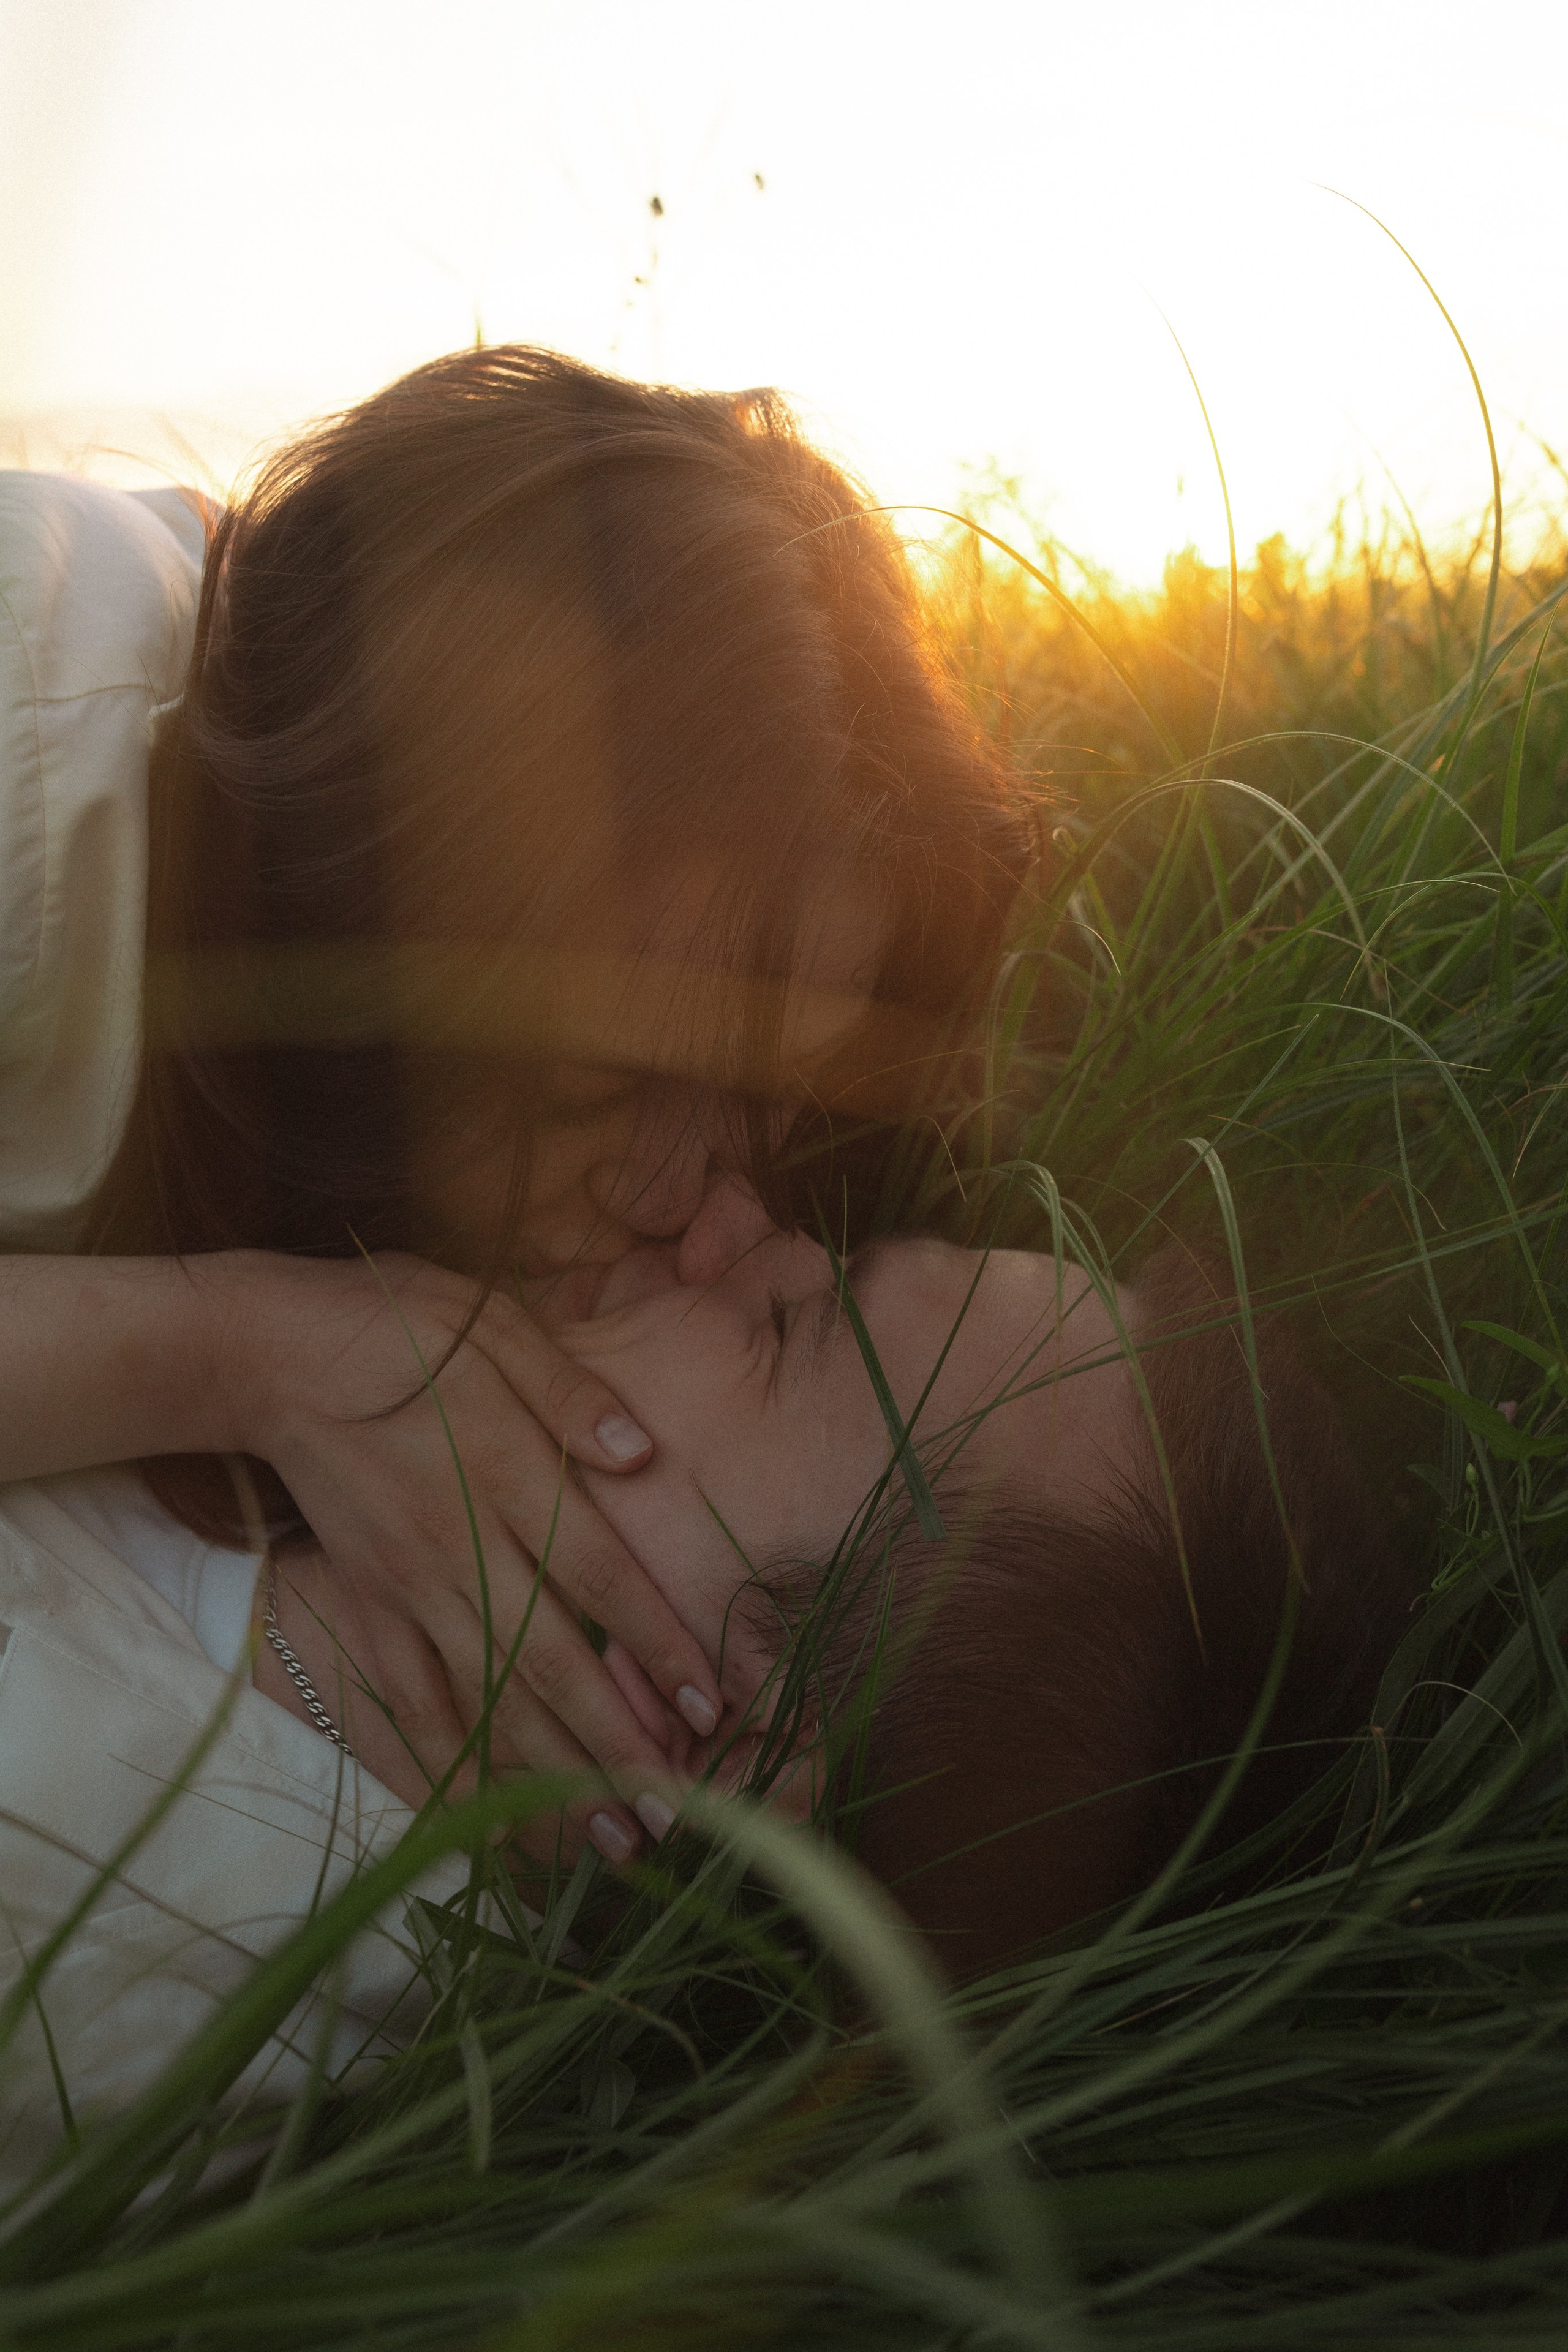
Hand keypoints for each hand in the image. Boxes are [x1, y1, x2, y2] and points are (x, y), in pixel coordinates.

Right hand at [205, 1250, 722, 1863]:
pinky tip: (492, 1820)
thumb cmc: (398, 1327)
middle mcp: (457, 1546)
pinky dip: (452, 1766)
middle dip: (615, 1747)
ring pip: (484, 1701)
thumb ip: (569, 1391)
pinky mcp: (367, 1607)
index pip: (597, 1574)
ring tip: (611, 1845)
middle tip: (678, 1816)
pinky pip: (411, 1702)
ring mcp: (406, 1588)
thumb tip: (643, 1453)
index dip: (656, 1643)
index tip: (713, 1706)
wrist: (270, 1357)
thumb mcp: (495, 1325)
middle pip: (547, 1662)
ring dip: (549, 1779)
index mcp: (503, 1472)